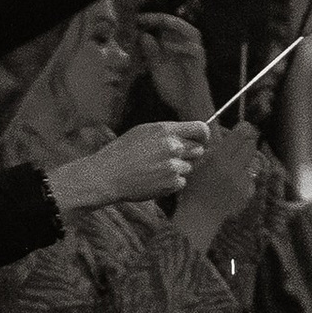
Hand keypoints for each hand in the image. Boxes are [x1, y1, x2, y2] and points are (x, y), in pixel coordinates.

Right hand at [52, 117, 211, 214]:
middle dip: (188, 154)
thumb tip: (188, 134)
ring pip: (189, 167)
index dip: (204, 135)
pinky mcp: (171, 184)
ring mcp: (173, 166)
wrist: (107, 176)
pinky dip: (171, 183)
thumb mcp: (143, 132)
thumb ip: (167, 131)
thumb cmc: (122, 152)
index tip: (202, 140)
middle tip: (169, 158)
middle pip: (198, 150)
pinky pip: (182, 182)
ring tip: (155, 170)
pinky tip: (154, 180)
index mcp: (165, 130)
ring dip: (177, 169)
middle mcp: (173, 147)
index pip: (200, 128)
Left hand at [131, 11, 213, 122]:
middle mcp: (187, 45)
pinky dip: (182, 47)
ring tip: (159, 25)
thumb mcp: (156, 68)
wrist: (188, 106)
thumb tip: (143, 35)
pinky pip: (195, 51)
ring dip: (176, 27)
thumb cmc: (173, 86)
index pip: (165, 25)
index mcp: (176, 44)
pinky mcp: (200, 64)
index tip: (136, 19)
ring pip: (192, 32)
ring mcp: (195, 54)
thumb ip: (150, 53)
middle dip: (161, 19)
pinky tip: (168, 47)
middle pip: (179, 23)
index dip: (151, 19)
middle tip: (144, 19)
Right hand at [173, 119, 266, 251]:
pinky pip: (252, 176)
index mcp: (218, 158)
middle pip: (251, 145)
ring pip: (254, 161)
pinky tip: (233, 181)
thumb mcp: (198, 162)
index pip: (242, 134)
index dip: (245, 128)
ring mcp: (242, 182)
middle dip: (248, 142)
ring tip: (236, 163)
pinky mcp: (248, 192)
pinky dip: (245, 176)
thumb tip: (227, 132)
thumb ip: (213, 147)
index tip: (244, 127)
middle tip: (242, 142)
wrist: (199, 215)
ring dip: (247, 159)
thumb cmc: (194, 186)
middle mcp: (233, 169)